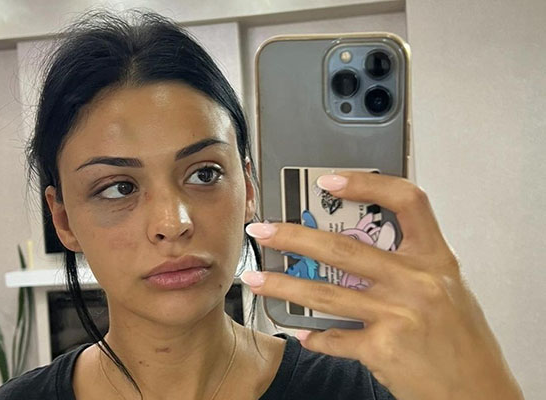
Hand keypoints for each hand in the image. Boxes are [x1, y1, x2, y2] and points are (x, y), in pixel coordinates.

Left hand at [241, 171, 523, 399]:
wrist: (479, 392)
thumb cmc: (463, 342)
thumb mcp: (447, 289)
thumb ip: (409, 265)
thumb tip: (356, 248)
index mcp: (436, 259)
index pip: (405, 201)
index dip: (366, 183)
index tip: (329, 180)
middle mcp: (417, 281)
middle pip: (343, 248)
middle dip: (293, 237)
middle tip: (263, 231)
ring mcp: (398, 315)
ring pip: (324, 293)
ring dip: (283, 286)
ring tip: (256, 279)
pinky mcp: (382, 349)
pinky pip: (334, 338)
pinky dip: (314, 335)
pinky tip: (300, 331)